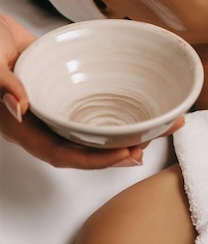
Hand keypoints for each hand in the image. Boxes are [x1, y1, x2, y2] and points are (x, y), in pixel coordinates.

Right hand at [0, 14, 183, 167]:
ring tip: (157, 124)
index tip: (125, 152)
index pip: (62, 153)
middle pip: (84, 144)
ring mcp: (57, 104)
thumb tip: (19, 107)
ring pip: (92, 124)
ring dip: (124, 127)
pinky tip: (138, 98)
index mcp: (25, 126)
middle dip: (118, 148)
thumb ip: (2, 85)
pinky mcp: (67, 86)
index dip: (94, 158)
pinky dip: (114, 103)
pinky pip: (92, 101)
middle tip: (151, 142)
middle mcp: (44, 121)